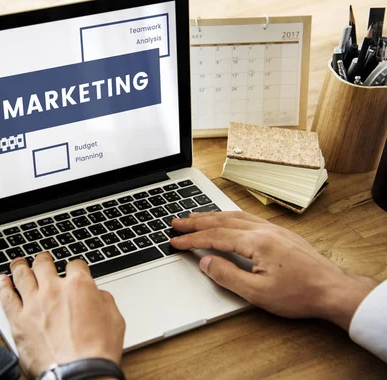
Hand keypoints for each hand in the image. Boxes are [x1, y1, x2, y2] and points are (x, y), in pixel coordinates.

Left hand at [0, 253, 124, 377]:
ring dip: (20, 267)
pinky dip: (2, 286)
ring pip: (22, 275)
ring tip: (18, 263)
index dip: (75, 267)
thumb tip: (97, 295)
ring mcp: (34, 303)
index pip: (75, 265)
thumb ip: (104, 300)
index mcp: (79, 286)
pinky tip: (1, 281)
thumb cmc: (98, 352)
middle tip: (42, 260)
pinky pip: (6, 297)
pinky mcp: (18, 320)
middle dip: (44, 260)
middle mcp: (54, 289)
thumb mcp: (115, 320)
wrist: (79, 374)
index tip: (73, 270)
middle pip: (44, 264)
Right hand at [170, 211, 378, 329]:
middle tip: (176, 222)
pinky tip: (225, 219)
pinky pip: (247, 218)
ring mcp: (273, 229)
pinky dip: (229, 216)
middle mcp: (263, 230)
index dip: (191, 239)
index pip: (215, 237)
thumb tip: (205, 262)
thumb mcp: (257, 292)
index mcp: (256, 242)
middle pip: (221, 221)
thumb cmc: (300, 293)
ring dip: (211, 216)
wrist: (334, 290)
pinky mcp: (280, 233)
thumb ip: (227, 275)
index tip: (175, 240)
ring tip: (195, 216)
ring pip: (234, 216)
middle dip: (196, 222)